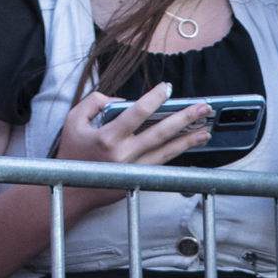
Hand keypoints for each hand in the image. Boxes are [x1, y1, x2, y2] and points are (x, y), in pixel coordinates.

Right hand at [56, 83, 211, 175]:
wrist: (72, 190)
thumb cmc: (72, 151)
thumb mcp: (74, 120)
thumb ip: (95, 101)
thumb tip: (123, 99)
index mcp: (107, 137)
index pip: (136, 113)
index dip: (154, 98)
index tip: (167, 87)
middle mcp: (123, 155)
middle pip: (160, 133)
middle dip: (184, 119)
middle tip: (204, 108)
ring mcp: (133, 170)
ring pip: (166, 152)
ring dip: (188, 141)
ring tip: (206, 130)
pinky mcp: (138, 180)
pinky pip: (161, 164)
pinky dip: (177, 154)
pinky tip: (189, 145)